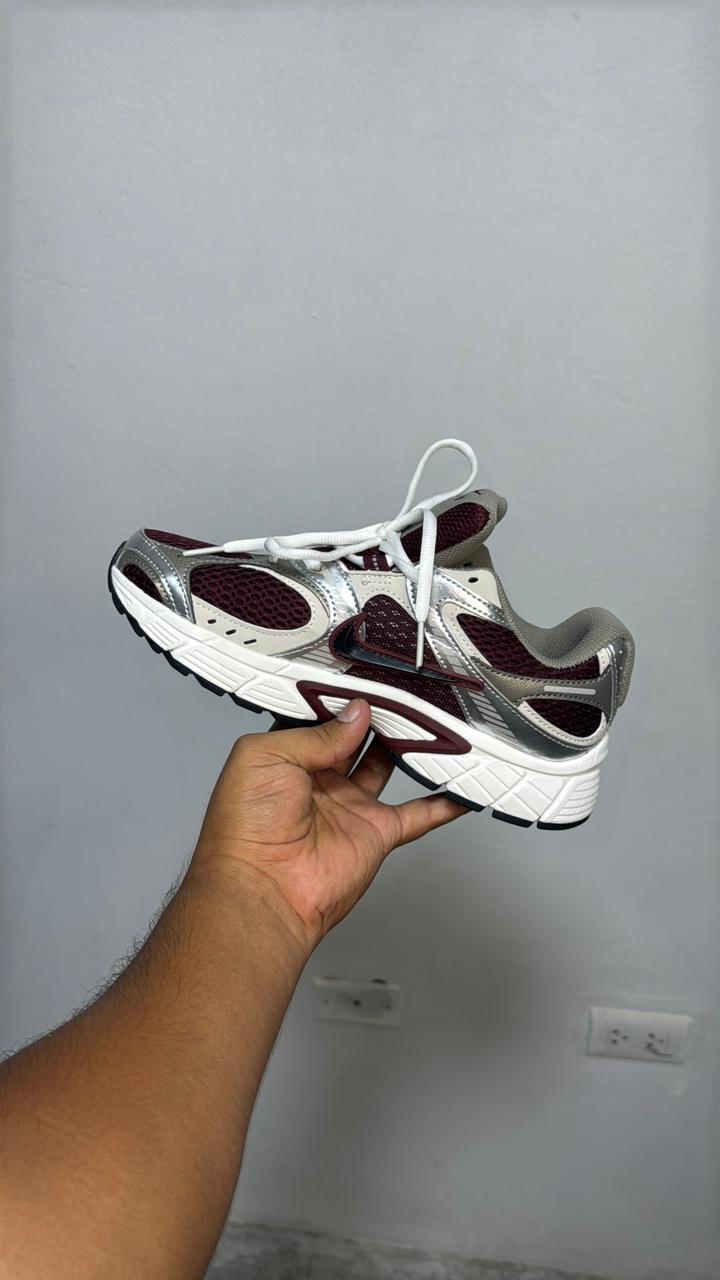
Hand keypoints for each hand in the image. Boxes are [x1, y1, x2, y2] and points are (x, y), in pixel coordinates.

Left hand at [192, 699, 466, 951]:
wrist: (264, 891)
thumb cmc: (245, 829)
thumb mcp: (266, 757)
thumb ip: (315, 733)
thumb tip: (356, 714)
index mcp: (285, 758)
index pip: (320, 719)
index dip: (340, 700)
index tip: (365, 679)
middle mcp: (317, 780)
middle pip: (357, 738)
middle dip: (378, 715)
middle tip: (401, 692)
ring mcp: (348, 806)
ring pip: (387, 766)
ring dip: (408, 746)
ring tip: (431, 718)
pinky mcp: (375, 833)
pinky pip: (417, 814)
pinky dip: (441, 803)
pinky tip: (459, 785)